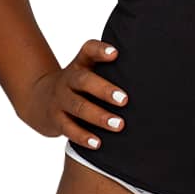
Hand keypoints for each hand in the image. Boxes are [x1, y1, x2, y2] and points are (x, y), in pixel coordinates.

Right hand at [13, 39, 128, 148]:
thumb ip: (114, 67)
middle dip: (104, 90)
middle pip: (84, 81)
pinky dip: (84, 136)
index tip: (116, 53)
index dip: (100, 50)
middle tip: (125, 99)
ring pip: (78, 107)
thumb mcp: (90, 69)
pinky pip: (68, 128)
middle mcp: (69, 79)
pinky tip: (99, 143)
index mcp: (81, 63)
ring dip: (99, 116)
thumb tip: (153, 68)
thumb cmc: (81, 84)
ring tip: (119, 125)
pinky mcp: (56, 119)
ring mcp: (60, 99)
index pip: (88, 50)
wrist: (41, 99)